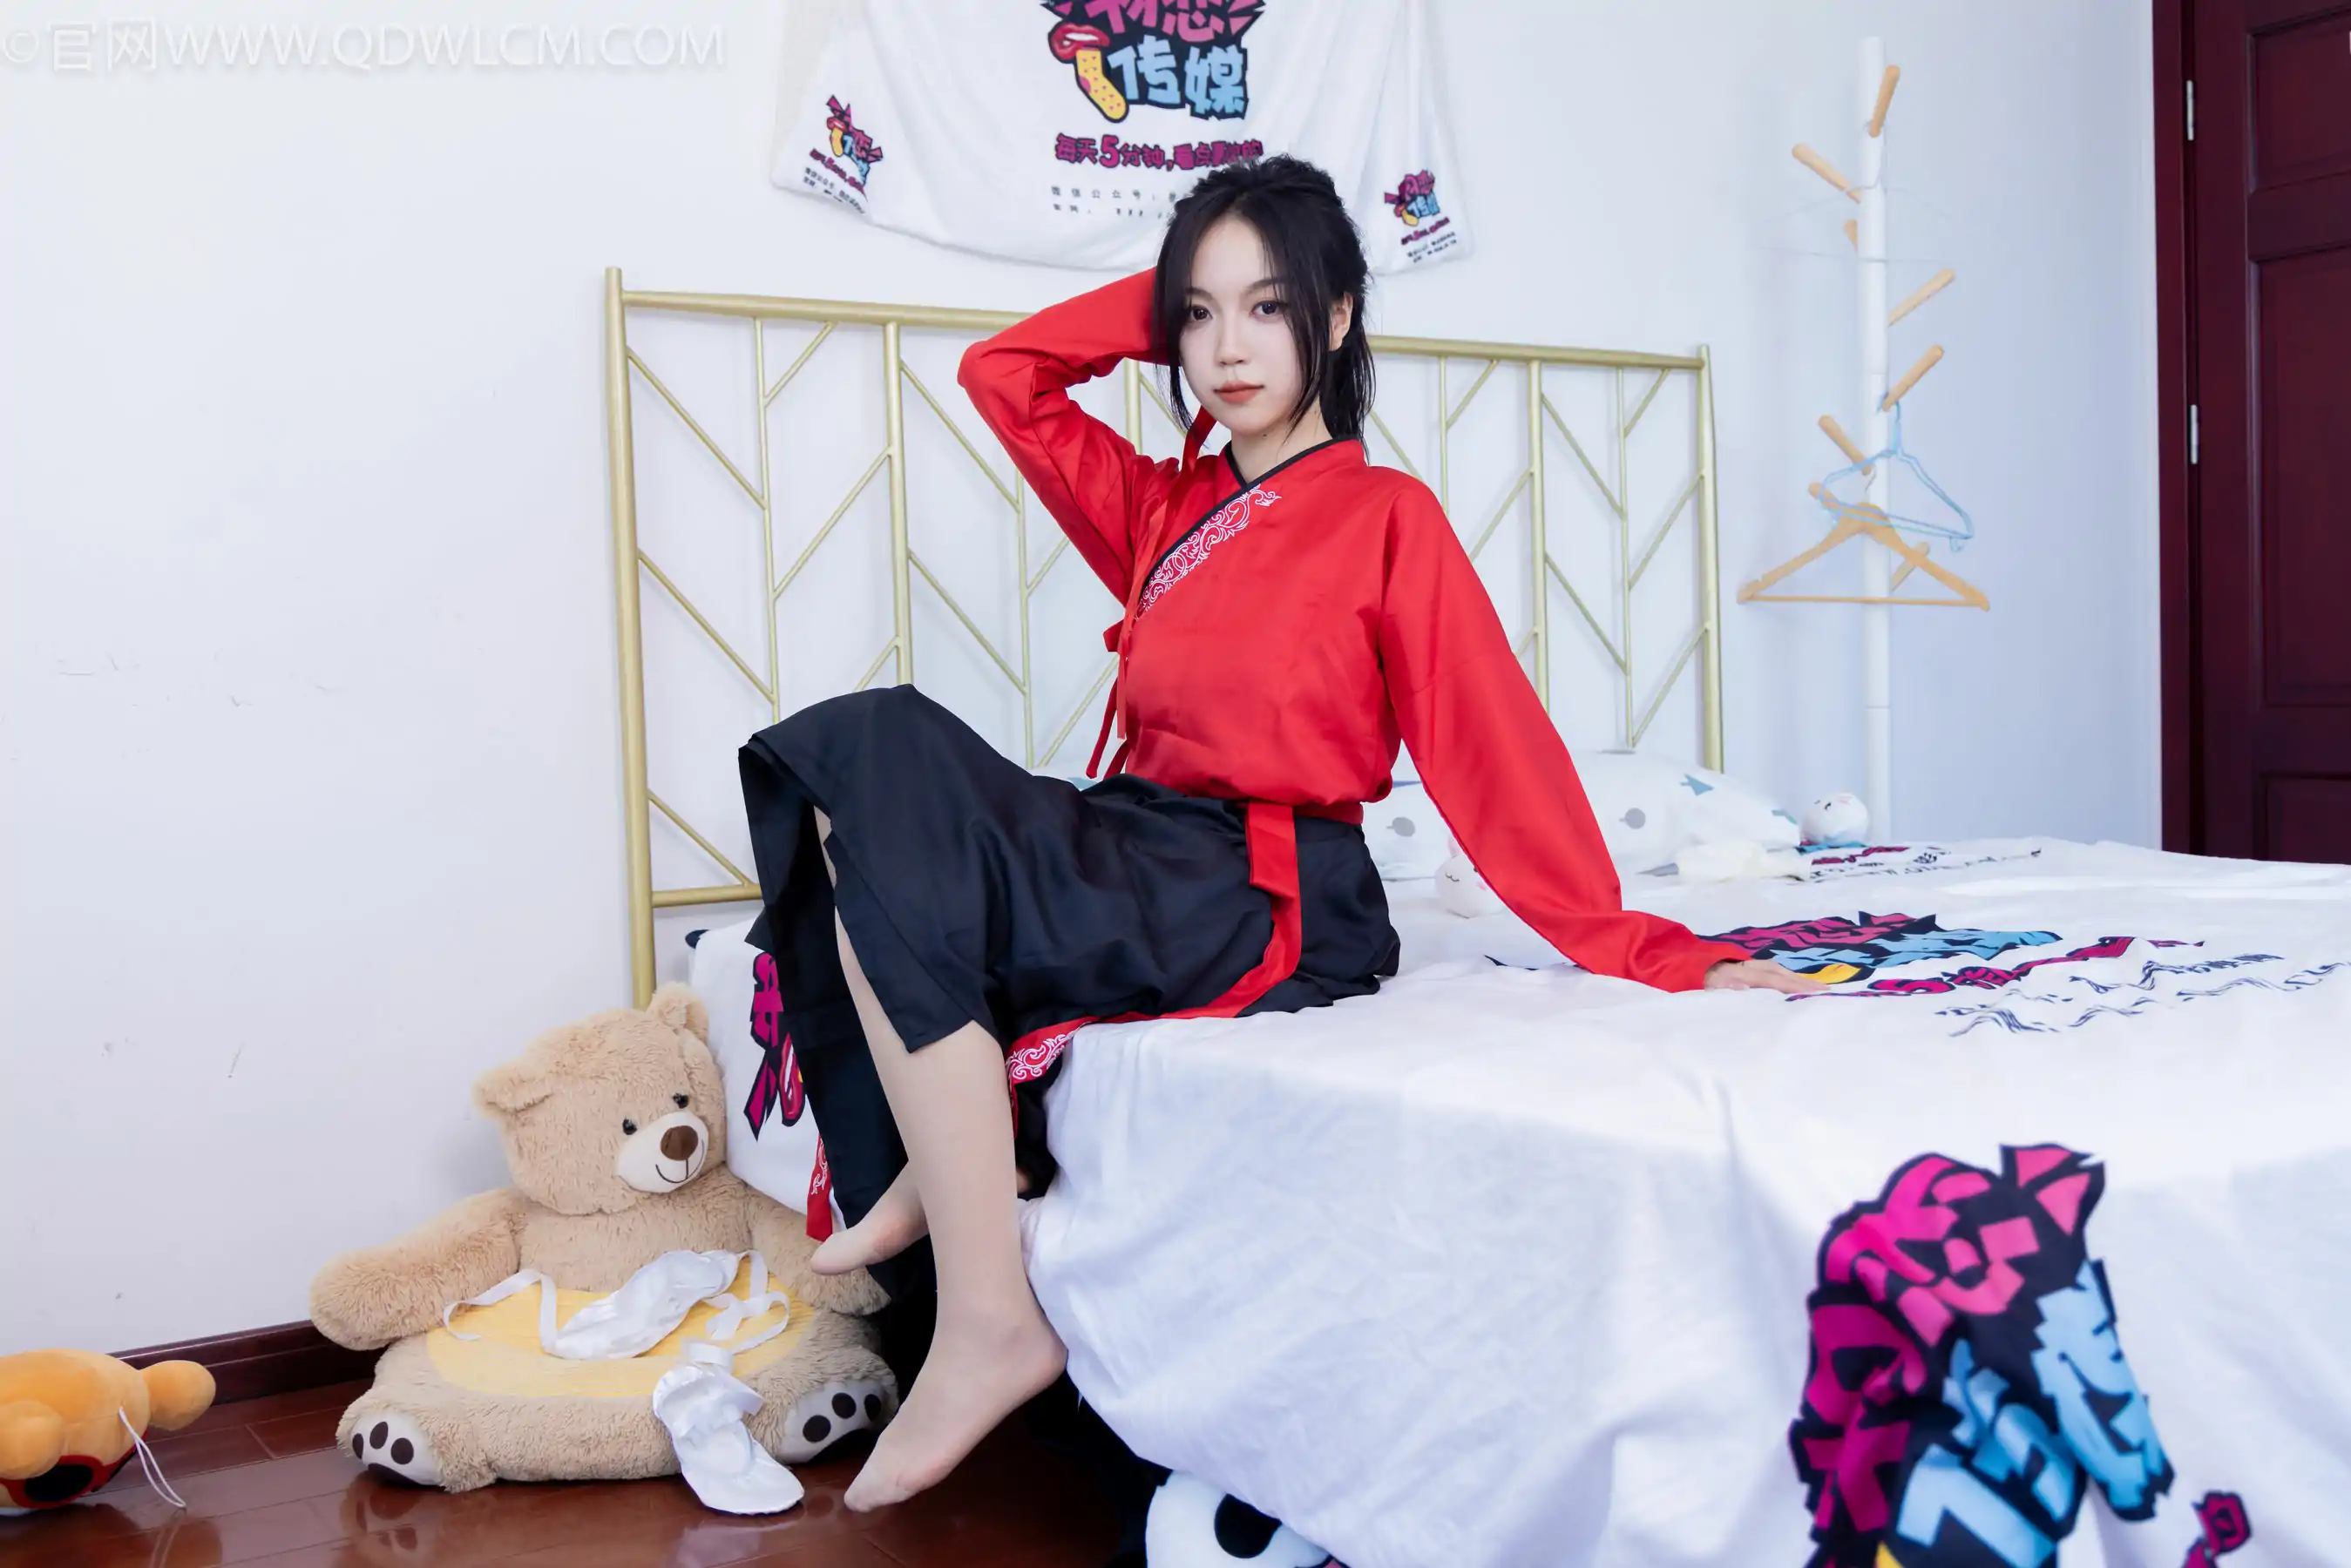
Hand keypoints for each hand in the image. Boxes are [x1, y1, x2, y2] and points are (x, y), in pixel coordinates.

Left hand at [1703, 959, 1829, 993]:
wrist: (1687, 969)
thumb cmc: (1700, 985)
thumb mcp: (1707, 990)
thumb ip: (1724, 989)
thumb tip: (1744, 989)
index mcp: (1738, 972)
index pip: (1770, 980)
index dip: (1791, 986)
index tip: (1812, 992)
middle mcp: (1747, 966)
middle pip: (1779, 973)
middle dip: (1802, 981)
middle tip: (1827, 991)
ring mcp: (1749, 965)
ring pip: (1778, 971)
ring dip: (1798, 979)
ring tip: (1819, 989)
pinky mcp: (1750, 969)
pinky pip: (1774, 973)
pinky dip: (1788, 978)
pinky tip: (1800, 987)